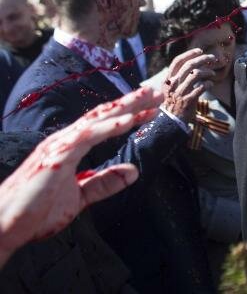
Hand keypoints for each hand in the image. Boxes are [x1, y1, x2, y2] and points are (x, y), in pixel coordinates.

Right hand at [0, 87, 161, 265]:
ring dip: (126, 107)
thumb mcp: (79, 198)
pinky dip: (109, 126)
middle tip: (158, 93)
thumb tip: (134, 173)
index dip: (130, 115)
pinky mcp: (56, 155)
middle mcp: (66, 140)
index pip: (105, 124)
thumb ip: (104, 184)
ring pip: (98, 119)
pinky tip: (128, 120)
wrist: (3, 227)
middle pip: (105, 114)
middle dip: (133, 102)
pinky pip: (87, 136)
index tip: (153, 109)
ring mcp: (60, 145)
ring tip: (148, 99)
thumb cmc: (34, 213)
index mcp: (71, 146)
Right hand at [160, 48, 215, 121]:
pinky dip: (208, 84)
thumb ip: (179, 77)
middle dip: (203, 59)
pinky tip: (210, 84)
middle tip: (213, 58)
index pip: (177, 61)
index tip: (199, 51)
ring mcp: (180, 92)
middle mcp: (173, 84)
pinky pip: (201, 87)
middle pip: (190, 65)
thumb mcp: (171, 89)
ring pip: (196, 74)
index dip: (189, 53)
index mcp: (168, 79)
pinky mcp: (188, 100)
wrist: (170, 122)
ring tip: (212, 74)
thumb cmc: (173, 103)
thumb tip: (194, 65)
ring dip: (207, 72)